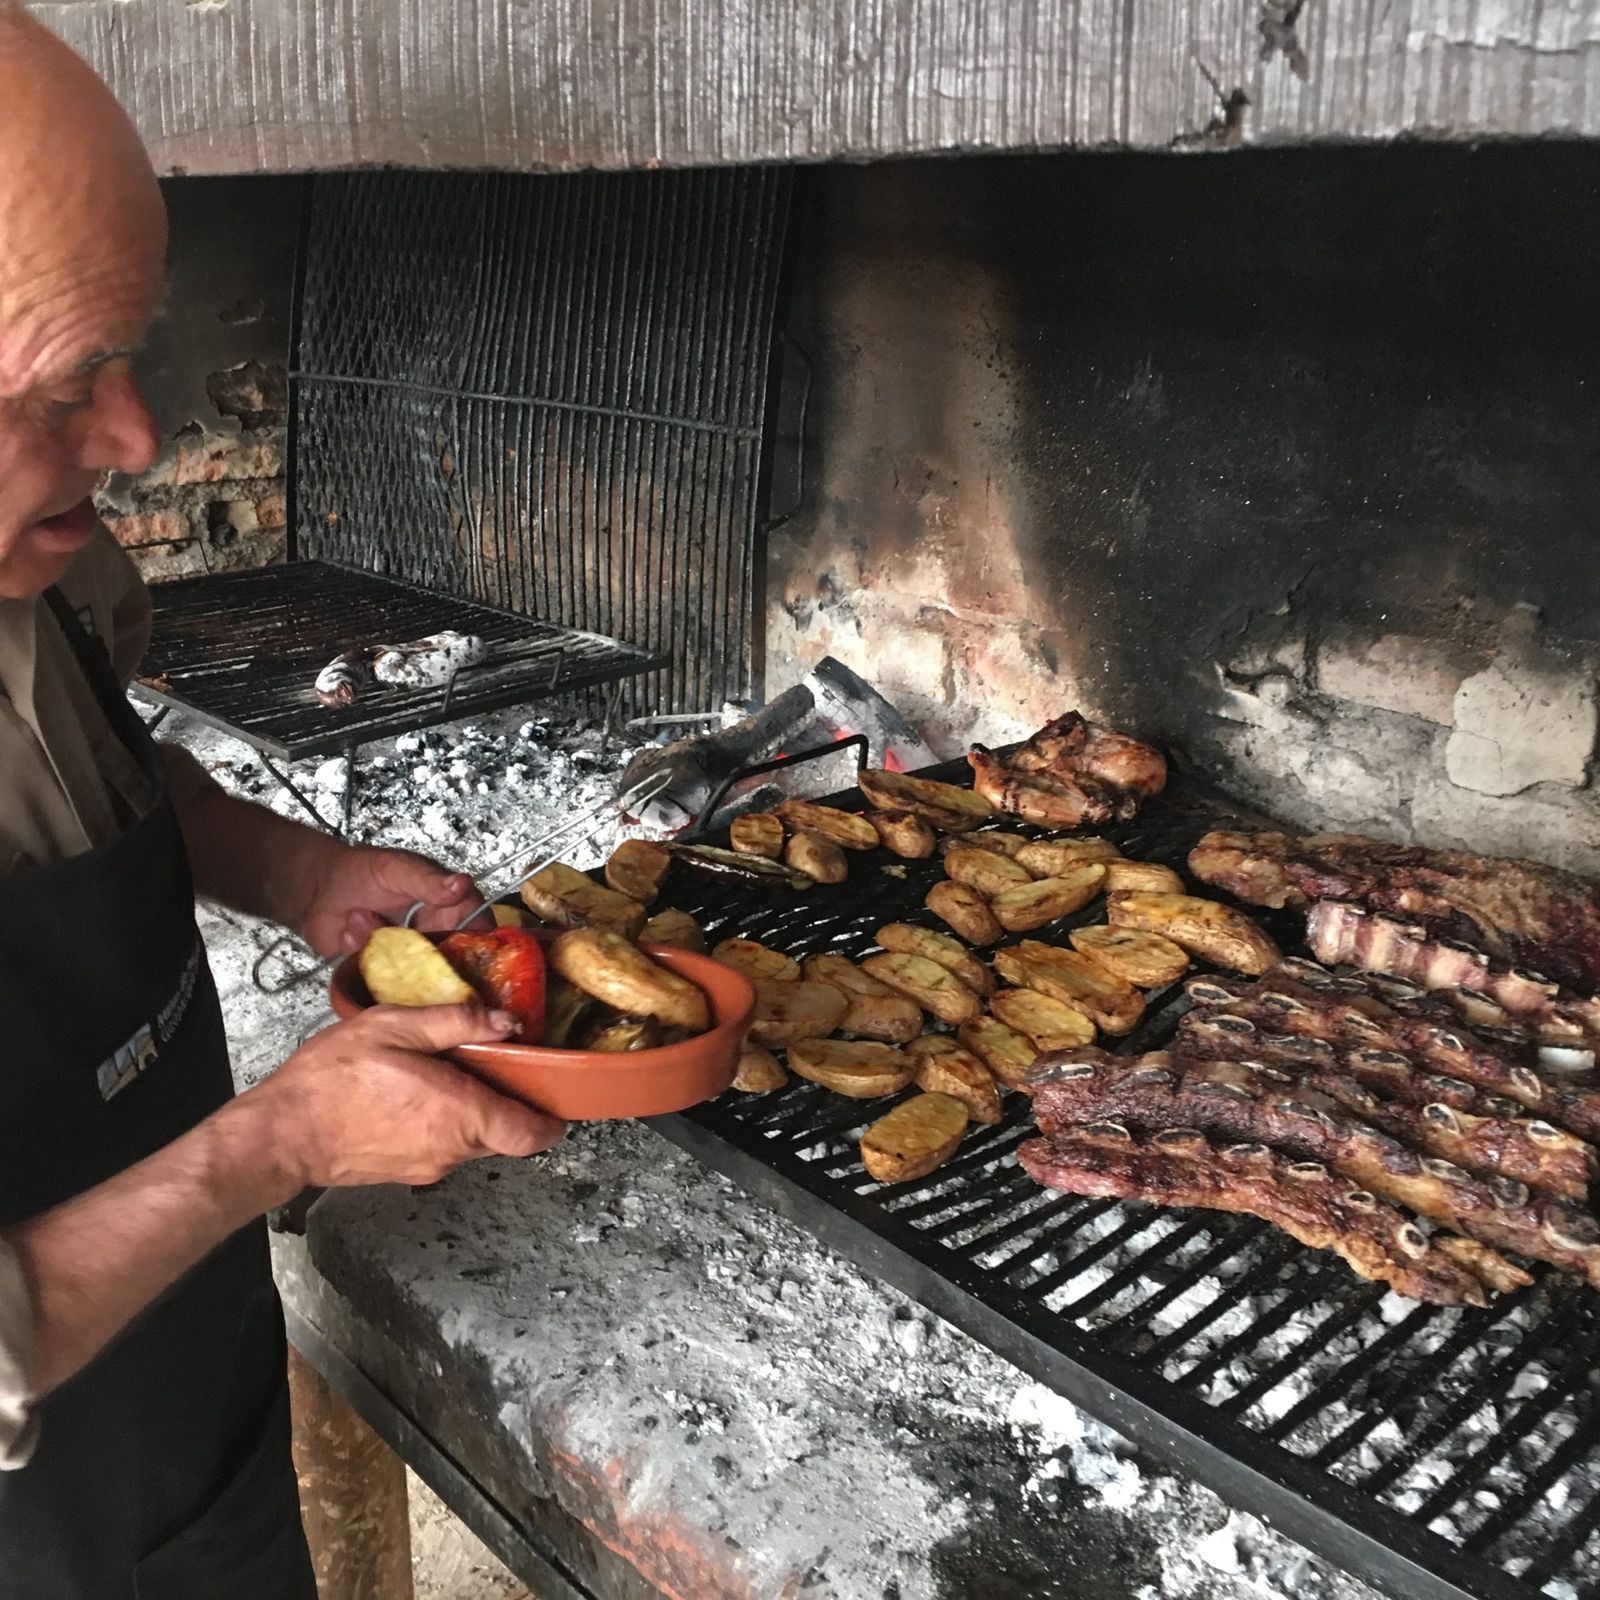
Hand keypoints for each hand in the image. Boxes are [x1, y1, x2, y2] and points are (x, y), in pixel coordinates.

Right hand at [248, 1003, 564, 1187]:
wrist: (280, 1134)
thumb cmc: (332, 1080)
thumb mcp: (395, 1027)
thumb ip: (457, 1022)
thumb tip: (506, 1022)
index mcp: (460, 1114)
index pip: (533, 1134)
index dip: (550, 1118)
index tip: (554, 1095)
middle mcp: (452, 1149)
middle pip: (504, 1132)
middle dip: (504, 1099)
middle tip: (488, 1062)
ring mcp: (428, 1167)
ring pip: (473, 1139)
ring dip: (470, 1109)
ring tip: (440, 1072)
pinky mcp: (407, 1173)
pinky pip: (443, 1146)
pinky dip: (442, 1122)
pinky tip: (413, 1094)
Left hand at [297, 845, 490, 958]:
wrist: (316, 888)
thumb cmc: (360, 871)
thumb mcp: (396, 869)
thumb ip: (428, 881)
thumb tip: (462, 884)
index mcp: (450, 910)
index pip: (478, 935)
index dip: (477, 949)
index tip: (458, 952)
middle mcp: (434, 939)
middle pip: (449, 966)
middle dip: (418, 953)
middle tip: (394, 935)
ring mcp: (408, 961)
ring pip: (409, 974)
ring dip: (378, 943)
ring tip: (357, 916)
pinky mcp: (382, 975)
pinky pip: (379, 980)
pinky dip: (360, 954)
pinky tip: (347, 931)